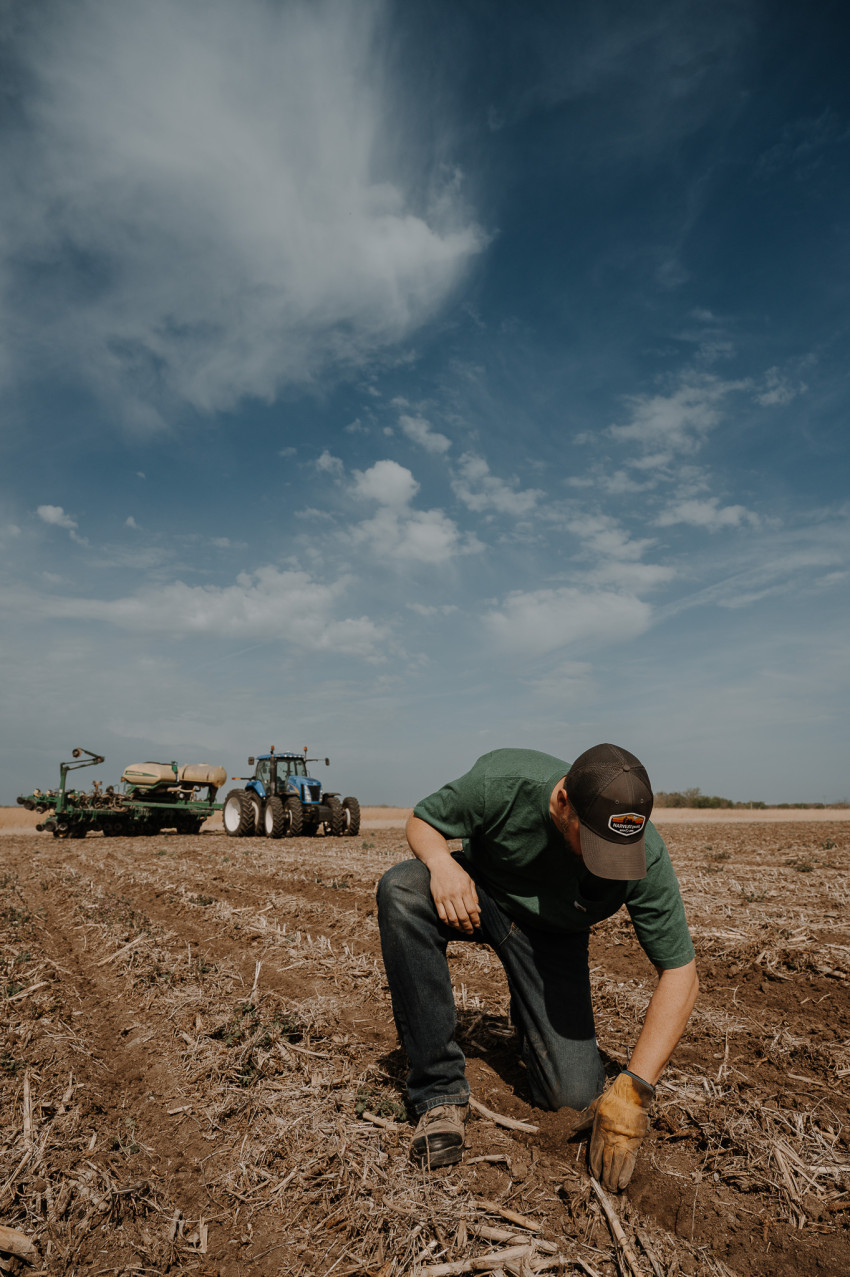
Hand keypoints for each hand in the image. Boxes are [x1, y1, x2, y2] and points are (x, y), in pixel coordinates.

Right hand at [428, 857, 480, 934]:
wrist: (440, 864)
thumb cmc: (456, 872)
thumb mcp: (469, 880)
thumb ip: (474, 896)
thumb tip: (478, 911)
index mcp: (464, 890)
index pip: (472, 909)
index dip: (475, 920)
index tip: (477, 925)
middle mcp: (454, 895)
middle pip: (462, 916)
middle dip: (468, 927)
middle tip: (470, 931)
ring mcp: (444, 898)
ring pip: (452, 918)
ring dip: (458, 927)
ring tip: (462, 930)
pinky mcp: (437, 899)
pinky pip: (442, 915)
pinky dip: (448, 923)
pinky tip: (452, 924)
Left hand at [575, 1072, 652, 1190]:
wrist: (630, 1094)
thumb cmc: (611, 1100)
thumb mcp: (594, 1108)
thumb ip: (584, 1121)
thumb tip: (573, 1129)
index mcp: (599, 1131)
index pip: (595, 1154)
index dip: (594, 1166)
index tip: (594, 1176)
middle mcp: (610, 1139)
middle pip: (606, 1162)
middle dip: (604, 1177)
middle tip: (604, 1188)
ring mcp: (623, 1142)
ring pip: (617, 1165)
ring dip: (613, 1178)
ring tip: (612, 1189)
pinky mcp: (635, 1143)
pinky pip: (630, 1162)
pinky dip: (626, 1173)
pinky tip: (623, 1183)